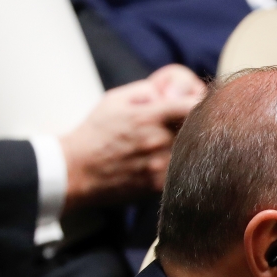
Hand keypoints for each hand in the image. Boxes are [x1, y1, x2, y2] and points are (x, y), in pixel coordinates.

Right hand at [59, 64, 203, 211]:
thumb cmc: (96, 132)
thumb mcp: (116, 99)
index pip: (194, 105)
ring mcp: (160, 166)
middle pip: (198, 129)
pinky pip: (181, 171)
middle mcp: (159, 141)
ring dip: (189, 146)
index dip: (201, 103)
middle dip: (196, 124)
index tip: (196, 104)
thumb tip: (174, 92)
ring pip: (192, 152)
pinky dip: (178, 164)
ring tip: (168, 144)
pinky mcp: (158, 185)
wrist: (76, 171)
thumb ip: (148, 90)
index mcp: (149, 116)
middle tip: (188, 123)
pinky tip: (162, 161)